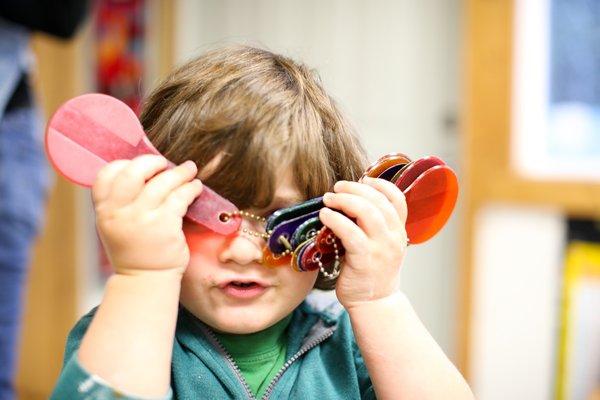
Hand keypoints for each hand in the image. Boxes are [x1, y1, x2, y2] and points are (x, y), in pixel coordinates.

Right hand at [92, 154, 202, 274]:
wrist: (145, 279)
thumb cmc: (135, 249)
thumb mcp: (116, 225)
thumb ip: (121, 201)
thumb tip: (144, 168)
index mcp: (104, 211)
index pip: (106, 175)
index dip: (124, 164)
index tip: (140, 165)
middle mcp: (119, 213)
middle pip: (134, 172)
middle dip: (152, 162)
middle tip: (165, 162)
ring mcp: (141, 219)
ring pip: (162, 182)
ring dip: (180, 172)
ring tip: (190, 170)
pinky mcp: (165, 226)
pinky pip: (180, 197)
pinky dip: (191, 188)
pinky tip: (196, 187)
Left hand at [319, 177, 407, 308]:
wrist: (375, 303)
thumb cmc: (372, 272)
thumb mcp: (381, 245)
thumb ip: (374, 225)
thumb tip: (350, 199)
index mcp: (399, 231)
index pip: (397, 199)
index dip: (380, 184)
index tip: (363, 179)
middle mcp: (393, 237)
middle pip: (378, 200)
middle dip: (355, 188)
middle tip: (337, 187)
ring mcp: (381, 248)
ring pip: (366, 211)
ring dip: (344, 200)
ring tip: (328, 199)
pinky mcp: (364, 259)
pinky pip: (350, 232)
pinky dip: (335, 219)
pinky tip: (325, 215)